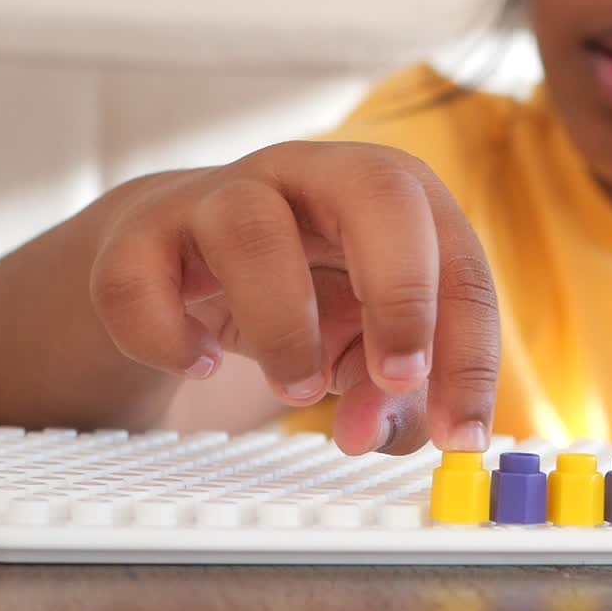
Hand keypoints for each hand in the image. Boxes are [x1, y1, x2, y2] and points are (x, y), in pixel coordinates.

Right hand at [88, 141, 499, 453]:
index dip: (469, 353)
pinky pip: (142, 279)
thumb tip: (368, 434)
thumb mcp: (368, 350)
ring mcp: (225, 193)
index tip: (460, 432)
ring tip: (294, 388)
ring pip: (252, 229)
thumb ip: (392, 399)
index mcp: (396, 199)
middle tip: (397, 378)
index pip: (460, 261)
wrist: (187, 262)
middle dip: (402, 294)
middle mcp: (317, 175)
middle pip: (378, 190)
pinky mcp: (144, 231)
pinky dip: (169, 336)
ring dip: (284, 327)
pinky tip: (199, 362)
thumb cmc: (307, 298)